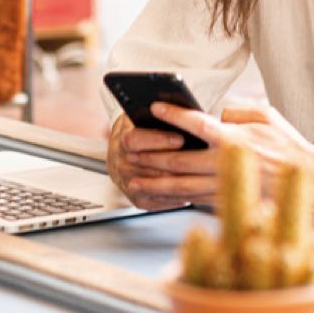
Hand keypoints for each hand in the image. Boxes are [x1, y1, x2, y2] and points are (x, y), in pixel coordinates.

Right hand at [106, 109, 220, 209]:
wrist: (127, 145)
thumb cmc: (145, 126)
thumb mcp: (150, 114)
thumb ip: (163, 114)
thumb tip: (184, 111)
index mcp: (122, 135)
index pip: (134, 140)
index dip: (158, 140)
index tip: (180, 139)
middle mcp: (119, 159)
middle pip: (142, 165)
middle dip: (171, 164)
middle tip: (194, 162)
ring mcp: (123, 179)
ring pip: (147, 186)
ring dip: (171, 183)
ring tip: (194, 179)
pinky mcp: (132, 195)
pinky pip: (150, 201)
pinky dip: (168, 200)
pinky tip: (186, 194)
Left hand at [143, 103, 313, 206]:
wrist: (310, 179)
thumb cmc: (288, 144)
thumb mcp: (266, 115)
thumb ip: (235, 113)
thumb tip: (213, 117)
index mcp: (236, 139)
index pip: (198, 124)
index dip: (174, 115)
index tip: (155, 107)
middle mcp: (227, 163)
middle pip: (180, 160)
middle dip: (151, 154)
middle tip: (129, 148)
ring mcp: (226, 185)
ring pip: (182, 185)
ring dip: (155, 182)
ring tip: (134, 178)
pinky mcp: (228, 201)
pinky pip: (194, 199)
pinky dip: (173, 196)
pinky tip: (158, 194)